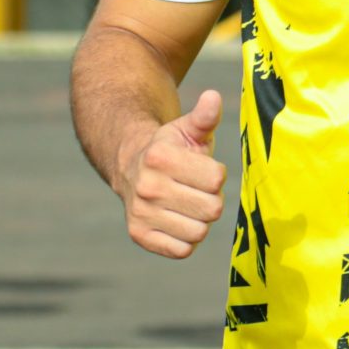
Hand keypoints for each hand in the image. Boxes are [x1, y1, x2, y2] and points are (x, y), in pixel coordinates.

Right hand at [114, 90, 227, 259]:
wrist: (132, 166)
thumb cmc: (172, 149)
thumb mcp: (188, 129)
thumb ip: (205, 116)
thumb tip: (213, 97)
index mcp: (160, 157)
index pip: (216, 179)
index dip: (217, 175)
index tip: (204, 169)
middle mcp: (147, 186)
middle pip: (212, 208)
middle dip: (212, 198)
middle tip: (198, 189)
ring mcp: (140, 213)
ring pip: (199, 231)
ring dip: (201, 220)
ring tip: (189, 204)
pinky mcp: (139, 235)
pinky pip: (182, 250)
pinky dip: (187, 239)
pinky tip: (179, 221)